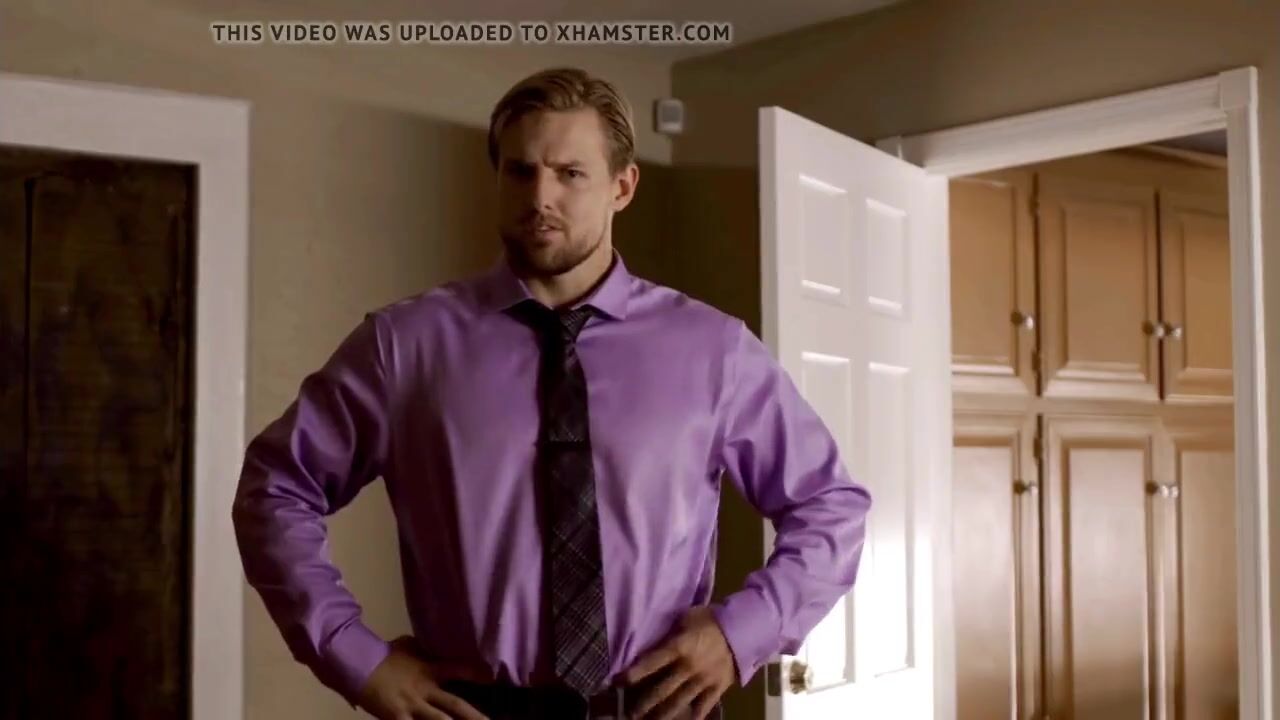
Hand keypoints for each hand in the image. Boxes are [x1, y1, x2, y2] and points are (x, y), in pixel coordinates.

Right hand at [356, 635, 490, 719]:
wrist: (358, 664)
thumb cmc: (384, 654)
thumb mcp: (409, 645)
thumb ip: (426, 649)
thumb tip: (438, 643)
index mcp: (429, 669)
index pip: (460, 669)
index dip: (477, 673)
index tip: (492, 678)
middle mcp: (425, 689)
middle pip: (455, 705)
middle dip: (474, 716)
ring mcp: (412, 706)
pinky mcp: (397, 718)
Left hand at [620, 607, 735, 719]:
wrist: (745, 629)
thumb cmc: (713, 619)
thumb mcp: (687, 617)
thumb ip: (671, 631)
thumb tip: (656, 641)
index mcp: (679, 647)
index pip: (650, 662)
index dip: (633, 673)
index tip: (617, 681)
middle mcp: (688, 667)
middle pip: (661, 690)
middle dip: (644, 703)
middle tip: (630, 713)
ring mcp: (703, 681)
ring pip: (679, 702)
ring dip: (662, 714)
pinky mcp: (717, 688)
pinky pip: (703, 706)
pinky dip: (694, 716)